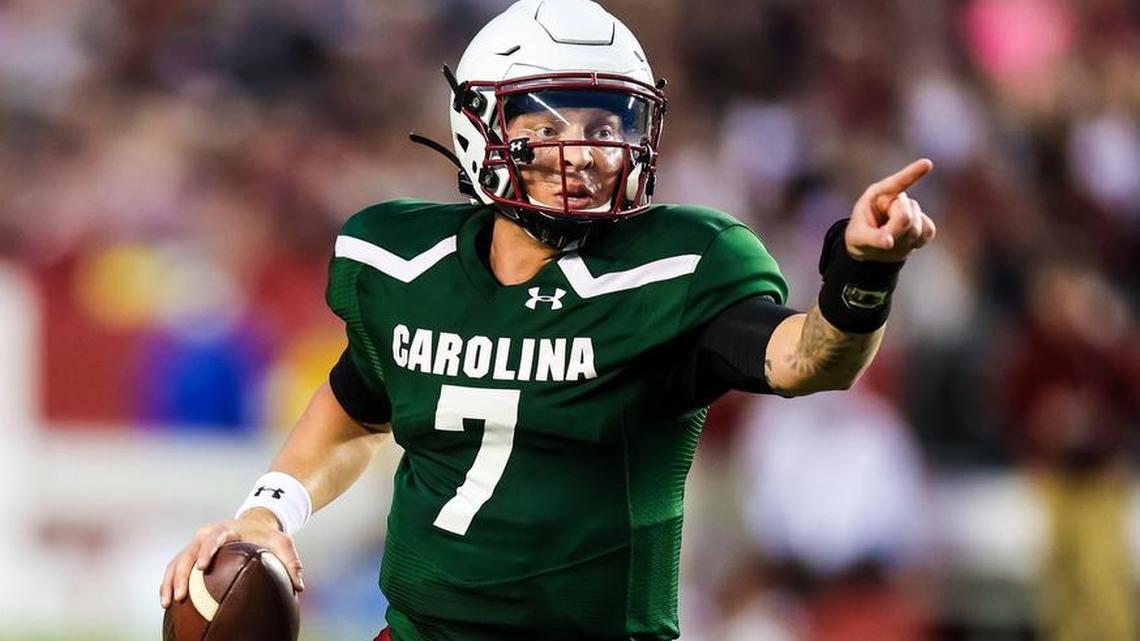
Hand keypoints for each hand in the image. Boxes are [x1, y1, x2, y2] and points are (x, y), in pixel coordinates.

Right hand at [159, 508, 303, 607]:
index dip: (207, 551)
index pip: (213, 537)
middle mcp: (206, 534)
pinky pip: (176, 567)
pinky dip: (169, 582)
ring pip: (177, 561)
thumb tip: (299, 587)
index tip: (202, 567)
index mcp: (226, 529)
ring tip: (167, 603)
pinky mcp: (191, 553)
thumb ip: (291, 562)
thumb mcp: (283, 543)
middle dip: (181, 574)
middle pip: (188, 552)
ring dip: (169, 581)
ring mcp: (196, 543)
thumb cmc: (268, 535)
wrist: (255, 523)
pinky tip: (167, 602)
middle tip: (180, 595)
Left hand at [846, 159, 936, 262]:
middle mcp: (896, 198)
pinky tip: (905, 241)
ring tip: (891, 237)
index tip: (926, 163)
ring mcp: (911, 211)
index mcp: (878, 195)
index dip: (912, 172)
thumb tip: (889, 243)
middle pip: (906, 216)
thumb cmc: (861, 235)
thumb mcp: (859, 237)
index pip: (897, 182)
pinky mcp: (923, 224)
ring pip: (917, 227)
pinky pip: (929, 231)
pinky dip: (917, 240)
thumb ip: (873, 238)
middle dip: (894, 231)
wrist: (870, 246)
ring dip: (903, 239)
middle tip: (883, 236)